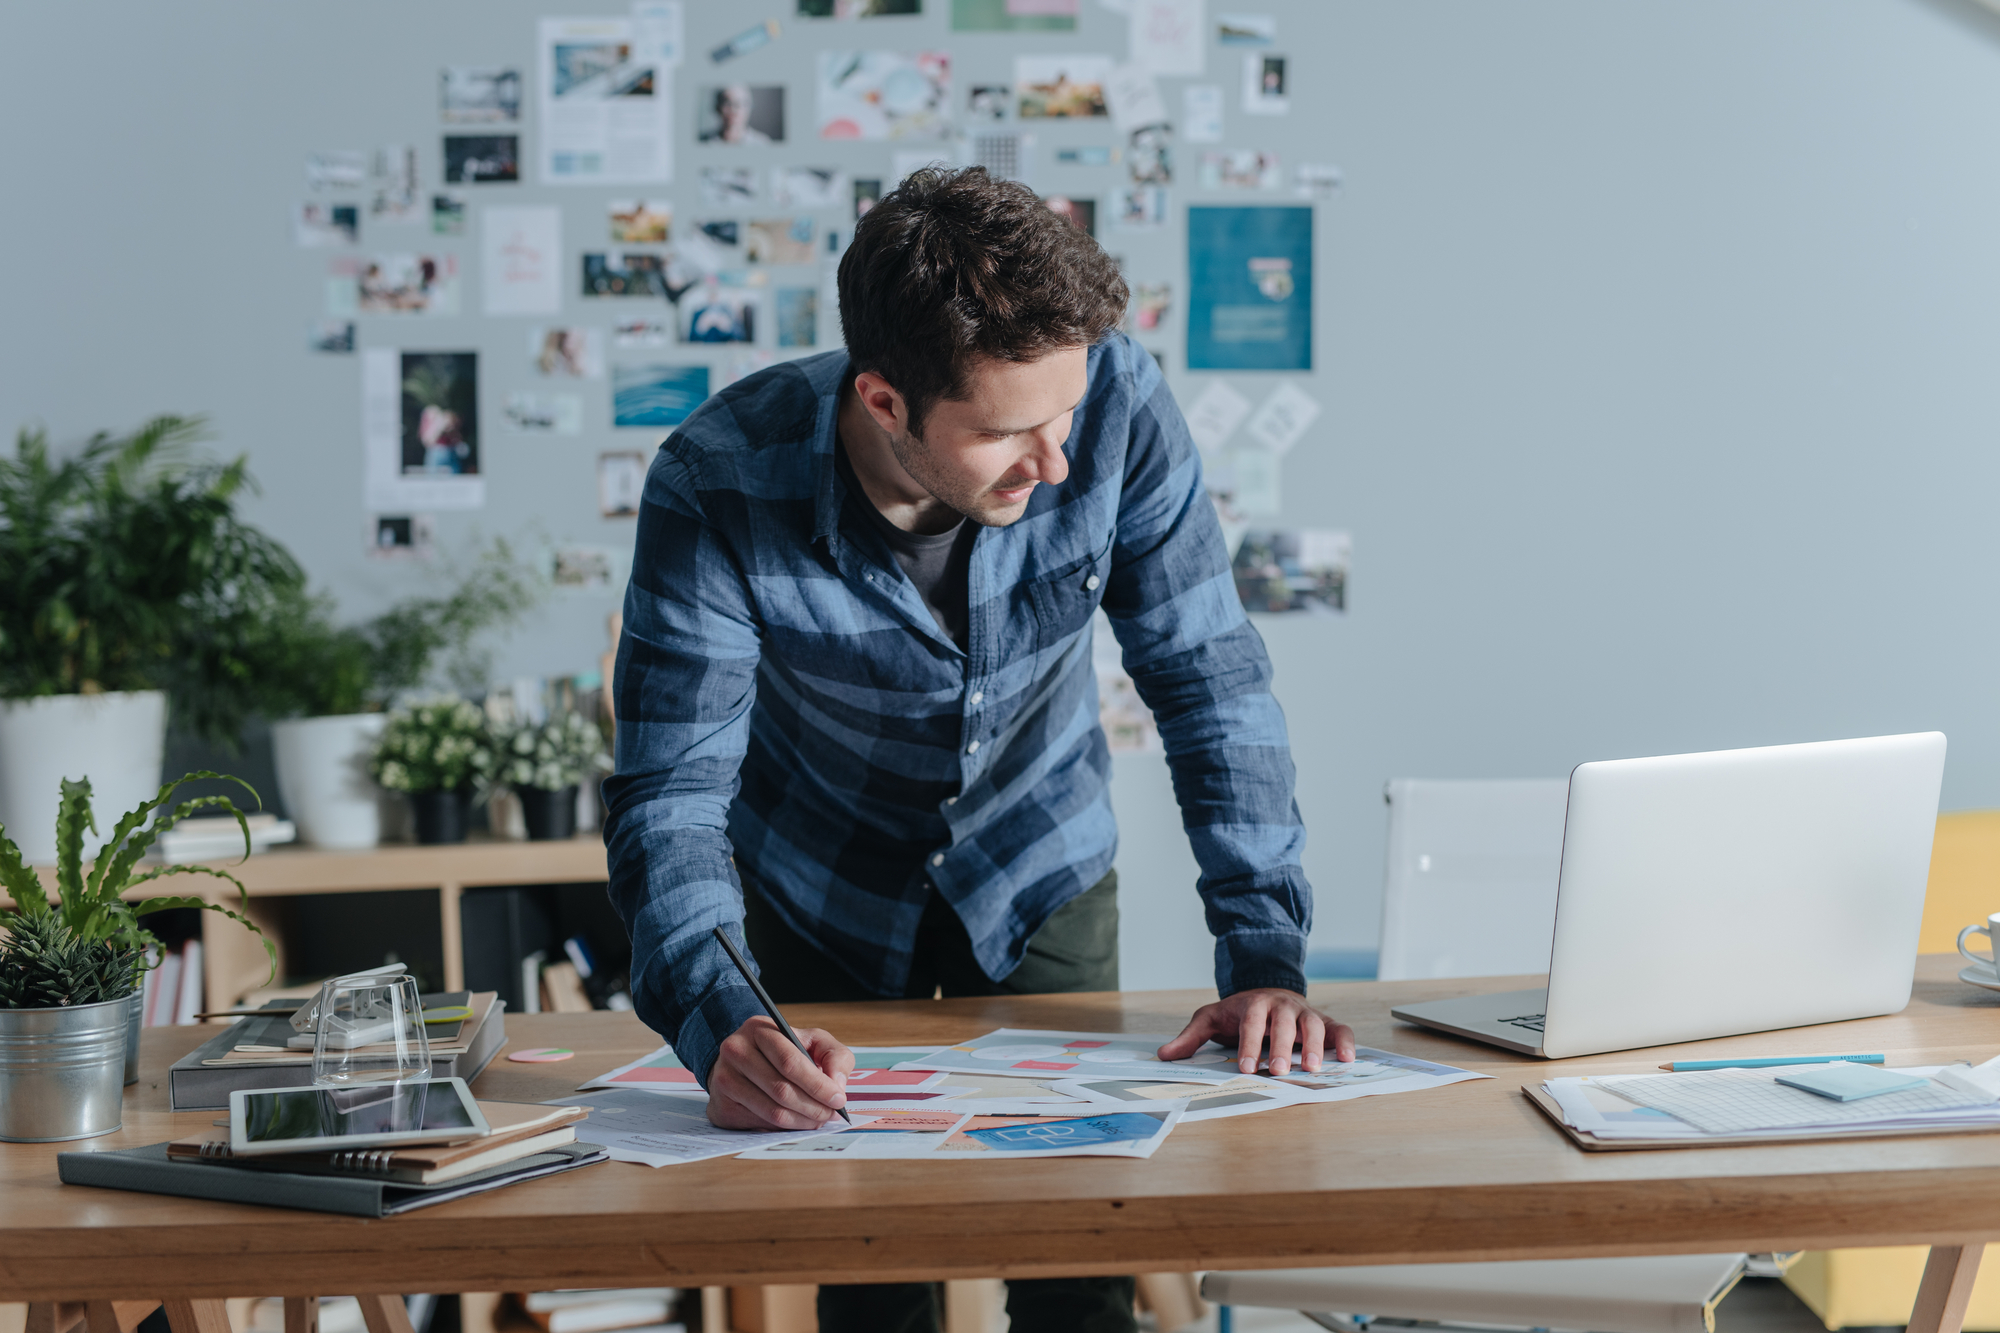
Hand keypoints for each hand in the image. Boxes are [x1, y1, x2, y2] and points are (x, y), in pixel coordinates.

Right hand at [706, 1016, 854, 1129]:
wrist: (739, 1062)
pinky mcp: (720, 1106)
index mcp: (759, 1029)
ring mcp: (723, 1080)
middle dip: (813, 1107)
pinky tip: (796, 1121)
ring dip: (801, 1121)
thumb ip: (834, 1056)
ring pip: (771, 1111)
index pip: (790, 1062)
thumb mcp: (812, 1041)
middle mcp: (735, 1052)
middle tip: (830, 1114)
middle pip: (781, 1089)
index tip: (838, 1099)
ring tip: (818, 1119)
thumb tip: (837, 1085)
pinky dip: (784, 1128)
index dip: (817, 1085)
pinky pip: (760, 1124)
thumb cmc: (781, 1052)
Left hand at [1156, 987, 1353, 1075]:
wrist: (1267, 989)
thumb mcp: (1211, 1018)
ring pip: (1313, 1025)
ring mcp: (1305, 1012)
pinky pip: (1339, 1029)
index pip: (1251, 1023)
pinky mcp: (1324, 1021)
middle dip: (1281, 1047)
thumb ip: (1191, 1037)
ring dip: (1314, 1046)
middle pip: (1283, 1023)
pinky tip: (1347, 1060)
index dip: (1249, 1044)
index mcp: (1254, 1004)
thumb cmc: (1239, 1012)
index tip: (1247, 1067)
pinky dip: (1346, 1042)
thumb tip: (1164, 1055)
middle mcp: (1282, 1006)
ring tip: (1311, 1069)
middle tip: (1278, 1071)